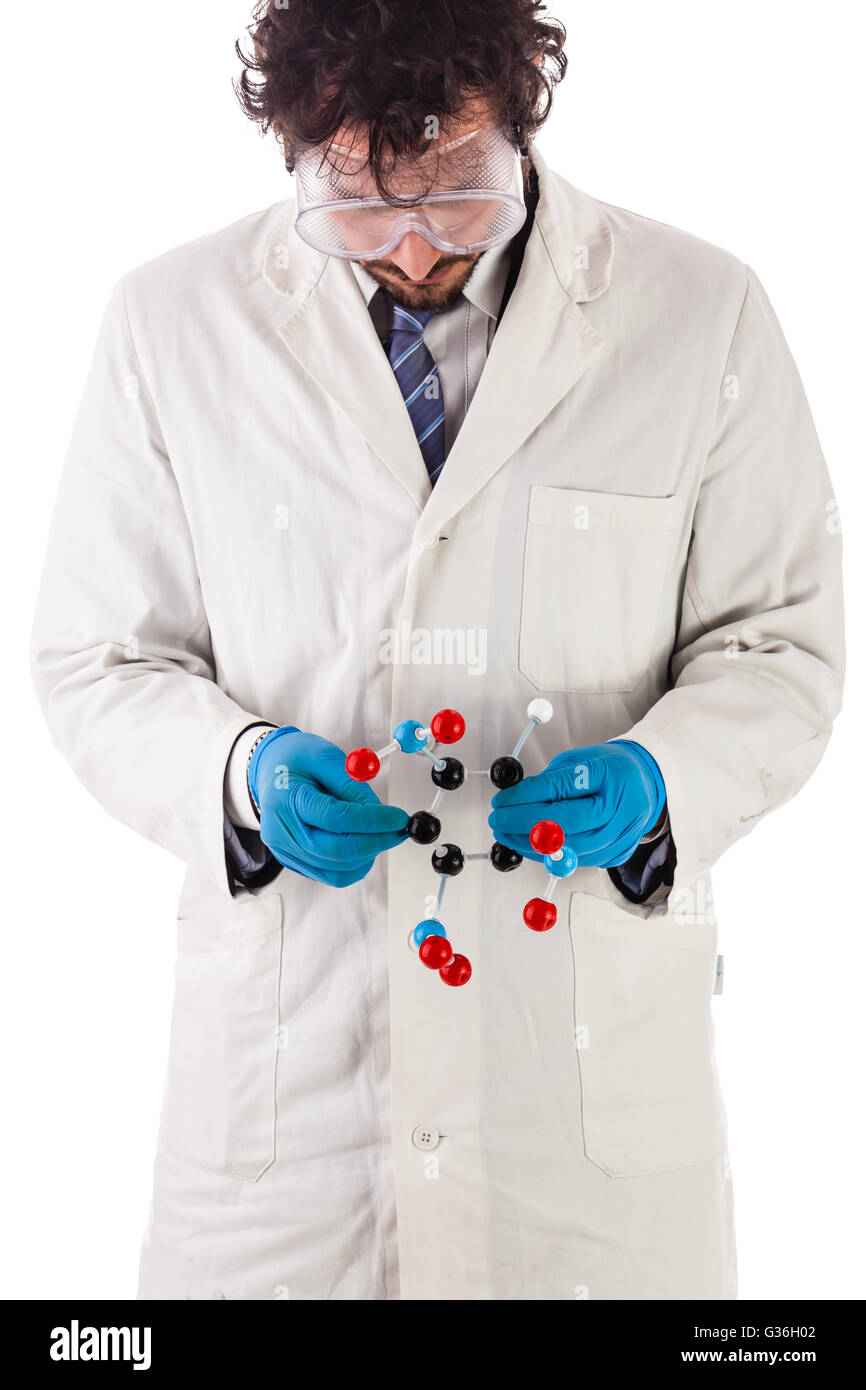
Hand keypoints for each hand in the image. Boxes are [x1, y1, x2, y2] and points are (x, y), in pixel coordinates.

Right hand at [248, 727, 408, 885]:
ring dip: (368, 854)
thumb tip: (380, 814)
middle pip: (336, 850)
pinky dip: (355, 865)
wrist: (270, 771)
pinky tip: (366, 846)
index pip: (336, 818)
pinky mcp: (293, 861)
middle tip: (399, 831)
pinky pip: (330, 874)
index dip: (373, 821)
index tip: (399, 817)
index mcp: (287, 799)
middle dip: (376, 842)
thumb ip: (352, 786)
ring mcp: (286, 851)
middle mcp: (282, 831)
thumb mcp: (325, 756)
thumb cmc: (295, 760)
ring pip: (337, 868)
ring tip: (383, 834)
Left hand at [488, 740, 665, 868]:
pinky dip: (548, 854)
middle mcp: (621, 808)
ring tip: (506, 833)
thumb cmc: (607, 768)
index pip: (562, 789)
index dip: (526, 797)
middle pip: (565, 824)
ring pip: (569, 849)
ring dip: (530, 844)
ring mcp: (622, 836)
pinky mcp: (617, 855)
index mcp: (611, 775)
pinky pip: (576, 860)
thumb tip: (515, 799)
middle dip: (522, 824)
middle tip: (497, 821)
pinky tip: (530, 843)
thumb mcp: (580, 759)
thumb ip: (552, 779)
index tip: (501, 800)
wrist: (645, 783)